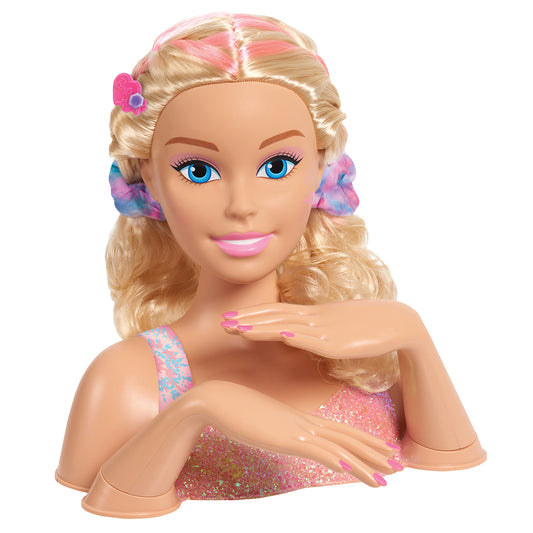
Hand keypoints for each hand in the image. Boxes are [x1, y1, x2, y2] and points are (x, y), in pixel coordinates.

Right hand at [191, 380, 398, 486]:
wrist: (215, 400)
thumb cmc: (233, 409)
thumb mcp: (260, 421)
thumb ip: (274, 429)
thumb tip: (281, 436)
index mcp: (299, 419)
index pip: (338, 430)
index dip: (362, 440)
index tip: (380, 450)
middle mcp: (304, 423)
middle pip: (347, 437)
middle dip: (374, 452)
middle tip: (398, 463)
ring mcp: (298, 430)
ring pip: (342, 448)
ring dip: (368, 463)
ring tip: (390, 475)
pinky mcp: (288, 439)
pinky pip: (324, 454)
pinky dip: (346, 463)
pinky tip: (361, 472)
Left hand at [221, 299, 422, 358]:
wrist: (398, 322)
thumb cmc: (366, 325)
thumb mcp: (334, 327)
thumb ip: (315, 331)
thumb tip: (296, 337)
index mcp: (312, 315)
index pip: (276, 312)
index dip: (253, 315)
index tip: (231, 318)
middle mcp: (314, 319)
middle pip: (274, 316)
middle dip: (247, 320)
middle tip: (222, 323)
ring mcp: (325, 329)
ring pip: (287, 325)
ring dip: (260, 326)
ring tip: (237, 328)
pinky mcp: (338, 342)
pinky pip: (313, 338)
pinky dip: (295, 335)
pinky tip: (279, 335)